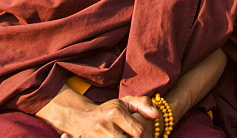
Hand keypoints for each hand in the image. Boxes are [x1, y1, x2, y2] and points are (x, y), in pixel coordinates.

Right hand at [43, 93, 157, 137]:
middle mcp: (105, 125)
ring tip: (129, 137)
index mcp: (116, 112)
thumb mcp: (125, 103)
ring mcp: (96, 136)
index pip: (139, 132)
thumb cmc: (108, 110)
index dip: (147, 137)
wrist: (80, 117)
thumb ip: (143, 104)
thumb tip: (156, 115)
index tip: (148, 136)